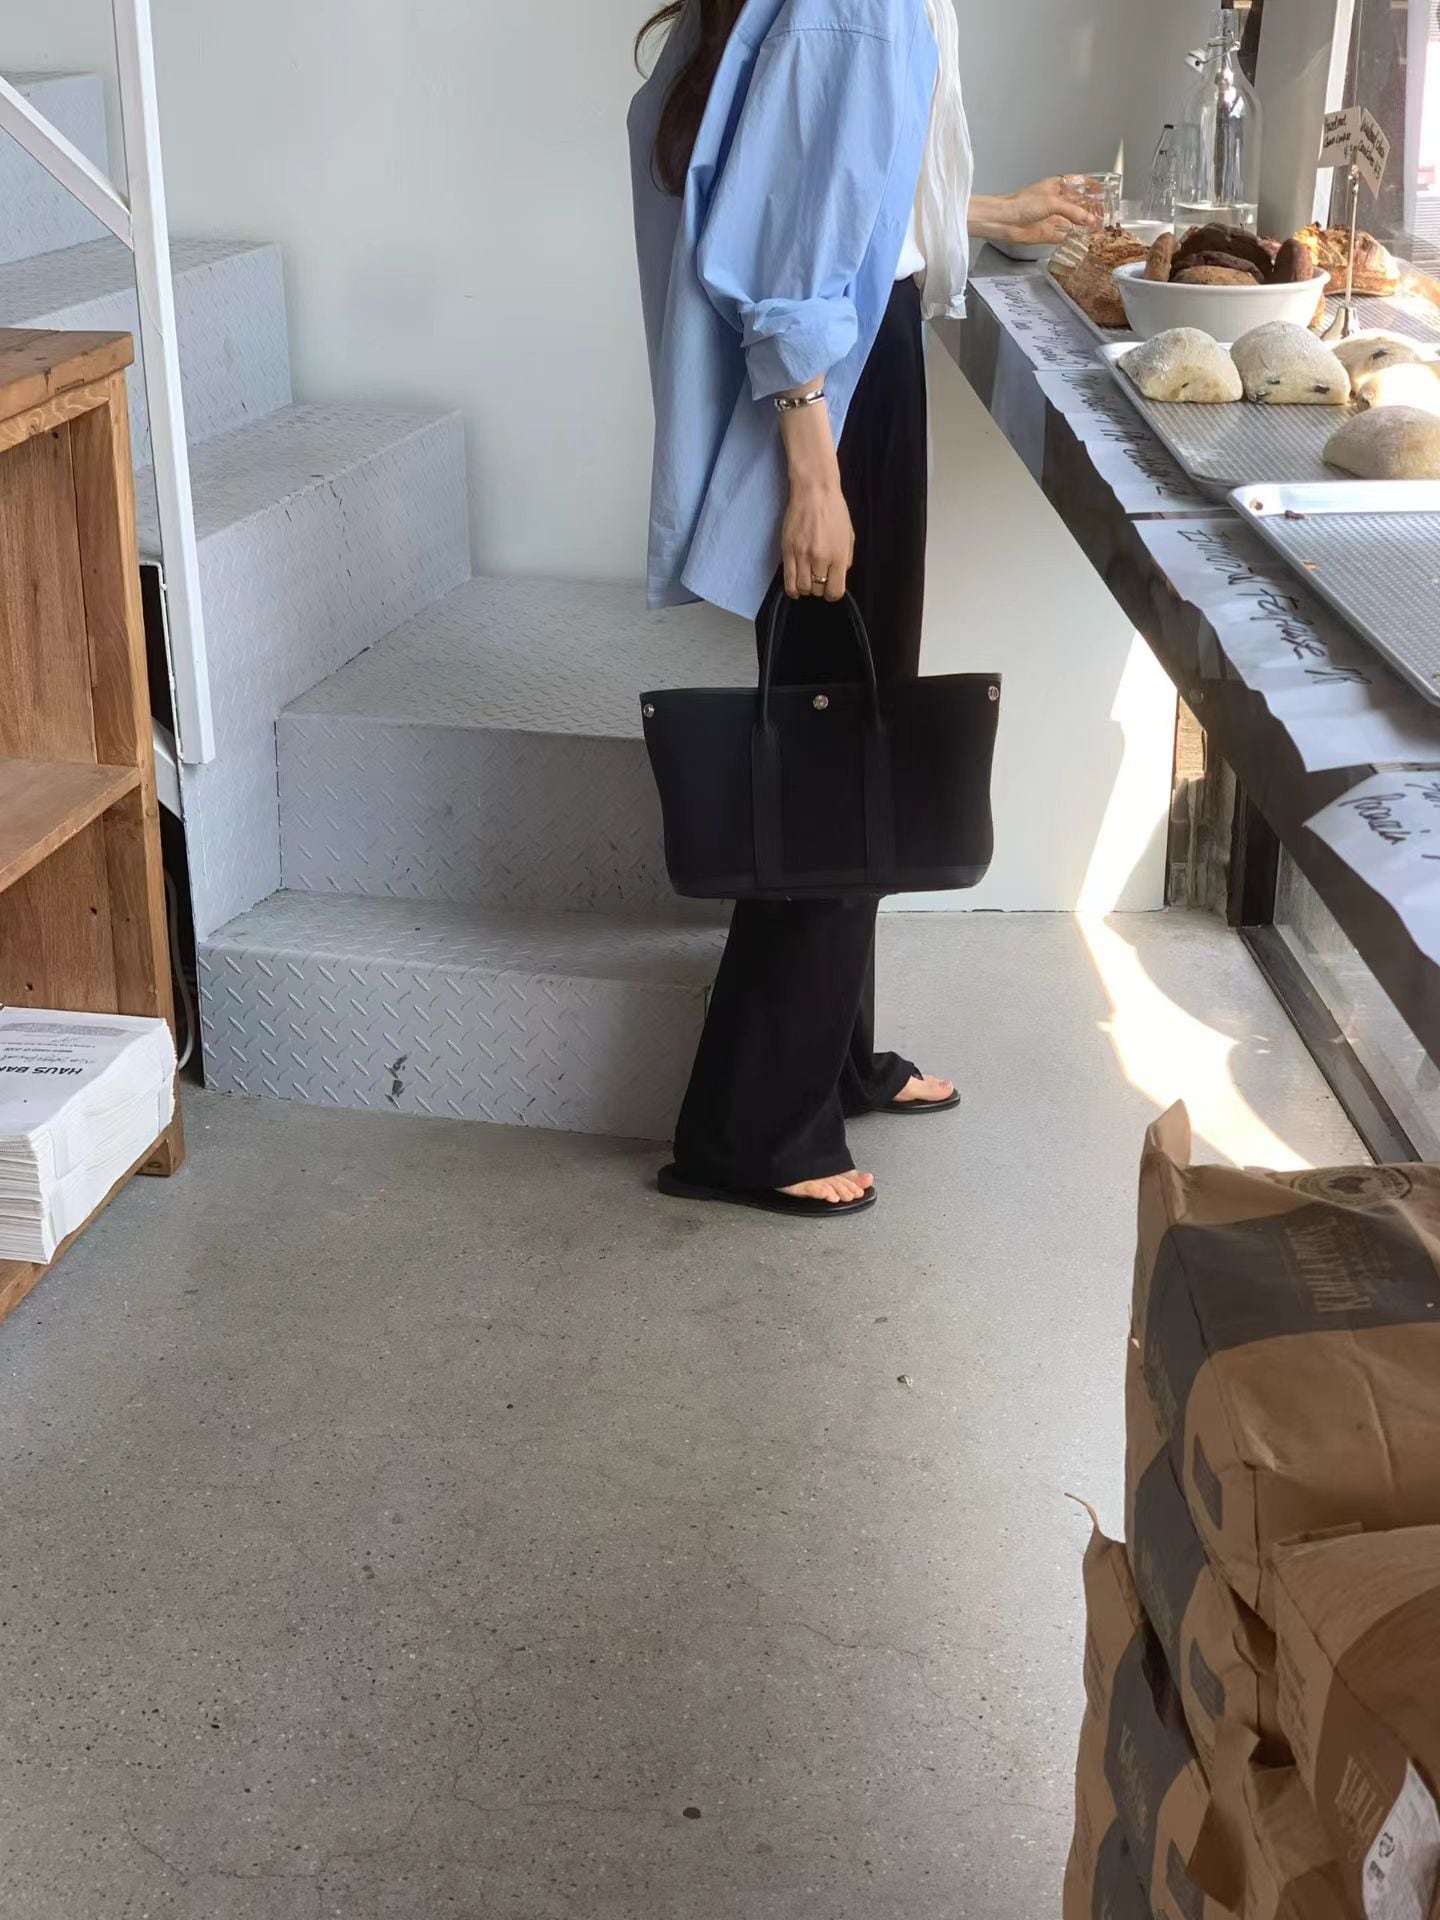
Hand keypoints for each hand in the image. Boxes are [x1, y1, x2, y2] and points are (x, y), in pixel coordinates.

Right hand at [781, 476, 853, 601]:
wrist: (814, 492)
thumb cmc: (834, 510)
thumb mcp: (849, 536)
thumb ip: (845, 559)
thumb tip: (839, 575)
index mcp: (838, 556)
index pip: (835, 591)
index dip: (832, 594)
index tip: (830, 589)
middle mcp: (820, 559)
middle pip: (818, 590)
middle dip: (819, 588)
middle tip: (818, 579)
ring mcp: (802, 556)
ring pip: (803, 588)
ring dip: (806, 588)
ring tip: (807, 580)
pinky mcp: (787, 551)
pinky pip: (788, 581)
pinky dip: (792, 589)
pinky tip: (795, 589)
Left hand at [976, 178, 1099, 247]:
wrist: (1004, 221)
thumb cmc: (1022, 204)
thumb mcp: (1053, 202)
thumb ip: (1073, 211)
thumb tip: (1090, 220)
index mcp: (1056, 186)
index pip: (1078, 183)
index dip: (1091, 186)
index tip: (1104, 191)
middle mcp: (1055, 201)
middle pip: (1078, 204)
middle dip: (1091, 208)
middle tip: (1105, 214)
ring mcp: (1052, 217)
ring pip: (1073, 221)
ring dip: (1084, 225)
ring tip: (1099, 229)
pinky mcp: (1047, 233)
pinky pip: (1064, 236)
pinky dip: (1073, 238)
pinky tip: (1084, 240)